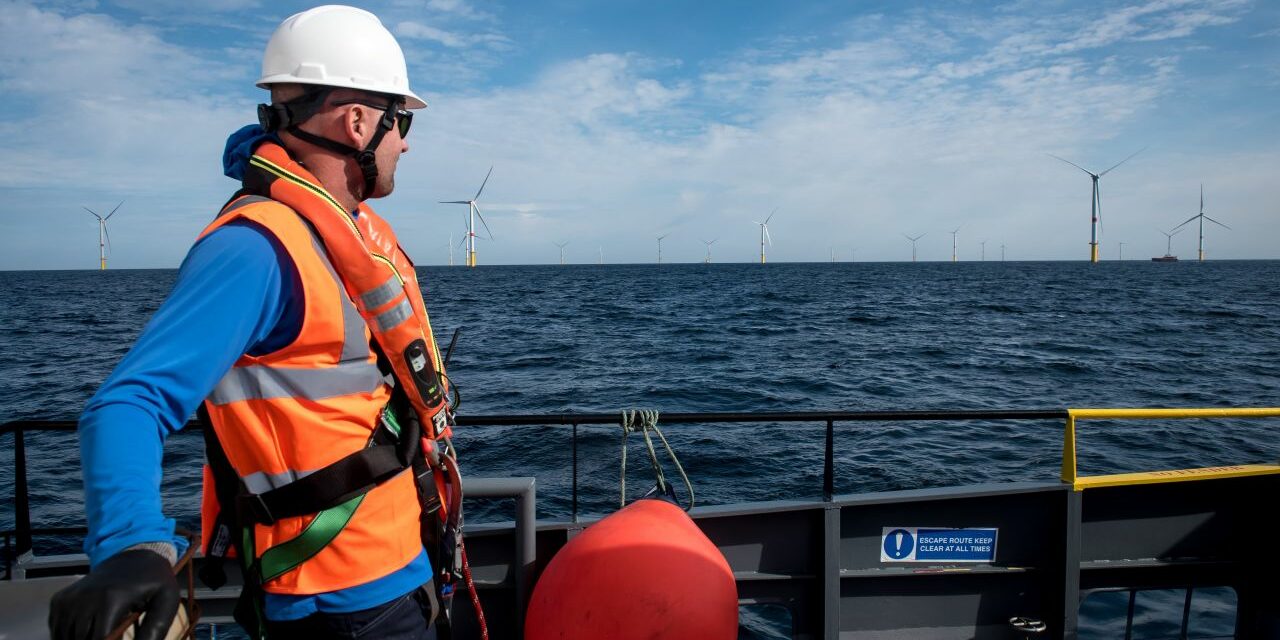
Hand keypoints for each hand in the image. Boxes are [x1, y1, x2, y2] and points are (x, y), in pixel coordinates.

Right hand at [48, 548, 178, 639]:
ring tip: (103, 632)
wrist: (132, 556)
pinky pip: (57, 630)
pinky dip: (69, 636)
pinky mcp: (59, 600)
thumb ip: (156, 628)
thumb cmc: (153, 581)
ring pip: (65, 638)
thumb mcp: (166, 600)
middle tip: (113, 634)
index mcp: (110, 599)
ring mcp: (68, 599)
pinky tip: (89, 629)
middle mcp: (84, 598)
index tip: (120, 639)